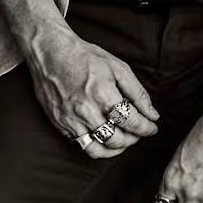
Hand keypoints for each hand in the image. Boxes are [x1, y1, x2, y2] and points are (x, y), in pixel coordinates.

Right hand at [28, 24, 160, 158]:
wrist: (50, 54)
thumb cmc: (85, 57)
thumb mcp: (118, 67)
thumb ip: (137, 93)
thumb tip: (152, 114)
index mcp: (103, 93)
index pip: (131, 121)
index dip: (146, 128)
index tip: (152, 128)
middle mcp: (86, 111)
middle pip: (116, 139)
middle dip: (133, 139)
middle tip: (139, 132)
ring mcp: (70, 120)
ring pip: (98, 149)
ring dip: (116, 148)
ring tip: (124, 140)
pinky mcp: (60, 124)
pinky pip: (81, 145)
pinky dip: (97, 147)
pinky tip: (105, 139)